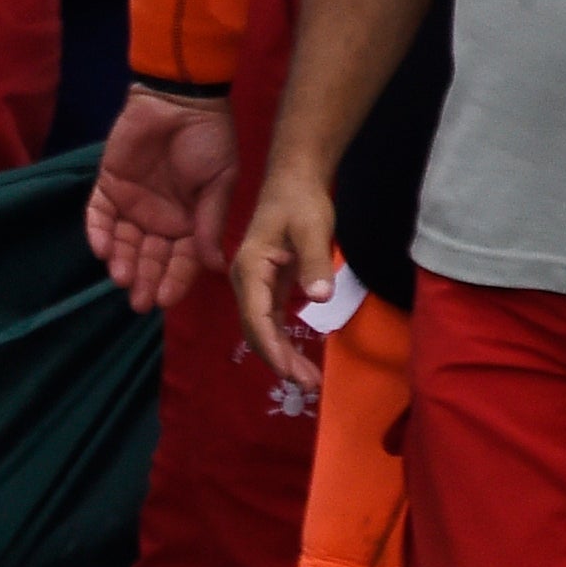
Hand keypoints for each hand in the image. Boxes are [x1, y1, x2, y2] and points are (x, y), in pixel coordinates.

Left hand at [88, 87, 240, 312]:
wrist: (180, 100)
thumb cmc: (209, 140)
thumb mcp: (220, 182)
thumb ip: (210, 222)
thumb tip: (213, 266)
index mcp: (191, 222)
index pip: (181, 260)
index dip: (174, 280)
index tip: (165, 299)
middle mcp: (161, 219)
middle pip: (150, 257)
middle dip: (145, 280)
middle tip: (139, 302)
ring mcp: (132, 204)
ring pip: (123, 242)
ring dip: (121, 261)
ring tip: (121, 278)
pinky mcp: (108, 186)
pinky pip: (98, 215)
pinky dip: (98, 232)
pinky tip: (102, 250)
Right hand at [227, 164, 334, 395]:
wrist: (295, 180)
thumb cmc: (301, 201)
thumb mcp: (313, 229)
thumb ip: (314, 264)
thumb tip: (319, 299)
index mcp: (249, 268)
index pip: (256, 316)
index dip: (272, 347)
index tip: (291, 372)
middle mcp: (246, 280)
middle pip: (257, 329)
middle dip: (280, 360)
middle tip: (308, 386)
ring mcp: (255, 284)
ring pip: (263, 329)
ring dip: (282, 356)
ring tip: (308, 381)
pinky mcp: (269, 284)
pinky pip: (271, 320)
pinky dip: (284, 341)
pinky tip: (299, 358)